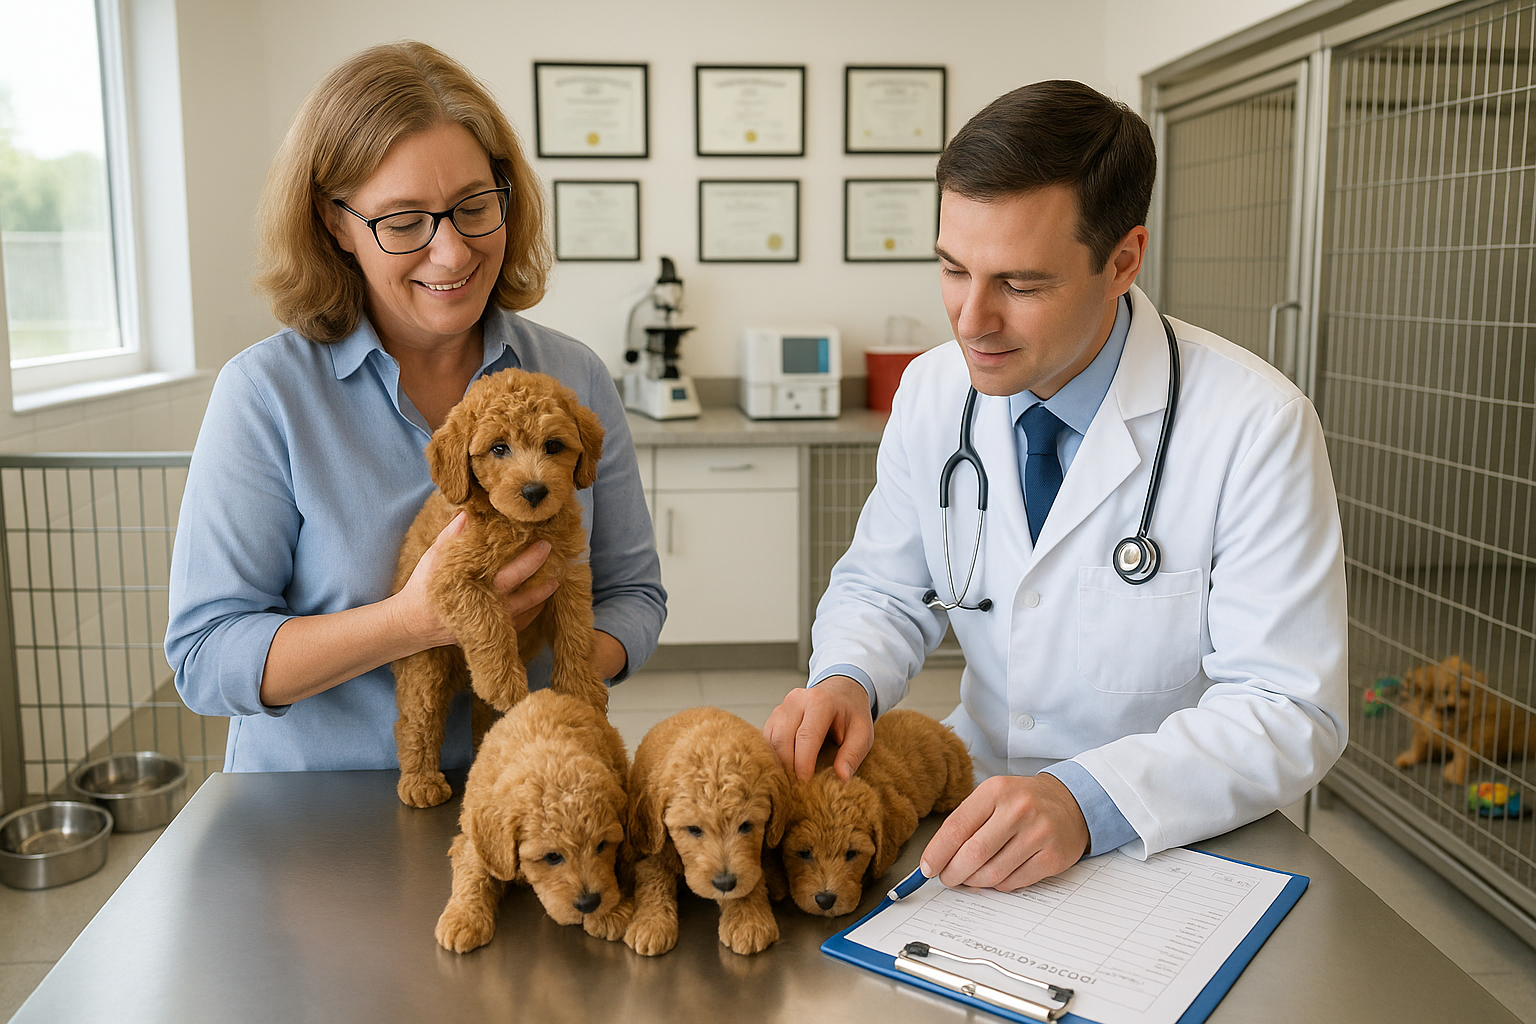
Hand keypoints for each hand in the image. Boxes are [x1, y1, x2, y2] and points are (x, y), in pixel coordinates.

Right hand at [394, 512, 556, 648]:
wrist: (412, 625)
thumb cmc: (423, 588)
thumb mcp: (433, 558)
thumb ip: (452, 536)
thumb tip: (469, 513)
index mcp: (473, 590)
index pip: (509, 574)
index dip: (529, 560)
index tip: (544, 544)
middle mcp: (485, 611)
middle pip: (522, 596)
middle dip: (542, 578)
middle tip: (555, 561)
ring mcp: (488, 627)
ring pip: (523, 615)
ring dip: (541, 598)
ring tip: (555, 581)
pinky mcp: (487, 636)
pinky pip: (515, 629)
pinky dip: (529, 616)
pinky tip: (539, 603)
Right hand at [762, 675, 873, 781]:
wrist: (841, 692)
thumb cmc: (851, 713)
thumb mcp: (863, 732)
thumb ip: (853, 754)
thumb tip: (842, 776)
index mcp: (820, 701)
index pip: (806, 736)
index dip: (803, 762)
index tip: (805, 782)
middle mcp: (797, 700)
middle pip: (783, 739)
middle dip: (788, 766)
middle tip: (798, 787)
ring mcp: (782, 707)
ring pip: (771, 740)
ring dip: (779, 763)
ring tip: (791, 780)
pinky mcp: (775, 715)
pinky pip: (767, 739)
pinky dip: (773, 756)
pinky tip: (785, 768)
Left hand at [919, 773, 1089, 890]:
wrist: (1070, 802)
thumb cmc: (1023, 801)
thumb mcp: (992, 797)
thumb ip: (965, 822)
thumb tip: (937, 859)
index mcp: (996, 791)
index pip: (956, 828)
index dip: (937, 853)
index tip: (928, 868)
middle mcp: (1018, 810)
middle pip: (972, 854)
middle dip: (953, 873)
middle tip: (948, 878)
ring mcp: (1038, 834)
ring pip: (992, 873)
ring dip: (975, 881)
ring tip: (970, 877)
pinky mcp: (1053, 857)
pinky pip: (1014, 882)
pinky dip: (999, 884)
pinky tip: (998, 874)